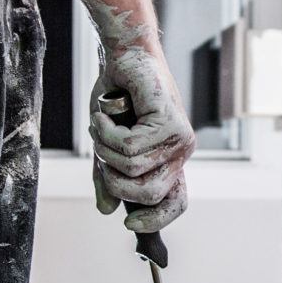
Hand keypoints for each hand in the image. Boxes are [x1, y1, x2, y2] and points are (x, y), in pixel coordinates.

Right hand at [89, 43, 193, 234]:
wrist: (124, 57)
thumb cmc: (117, 100)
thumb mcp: (108, 145)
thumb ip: (108, 176)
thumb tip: (107, 211)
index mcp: (170, 161)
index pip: (176, 203)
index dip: (156, 220)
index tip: (129, 226)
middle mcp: (180, 151)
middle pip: (148, 193)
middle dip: (114, 181)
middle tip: (101, 155)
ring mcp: (179, 137)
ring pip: (133, 168)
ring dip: (105, 148)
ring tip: (102, 124)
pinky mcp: (169, 120)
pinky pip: (129, 145)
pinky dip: (106, 131)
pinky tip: (104, 114)